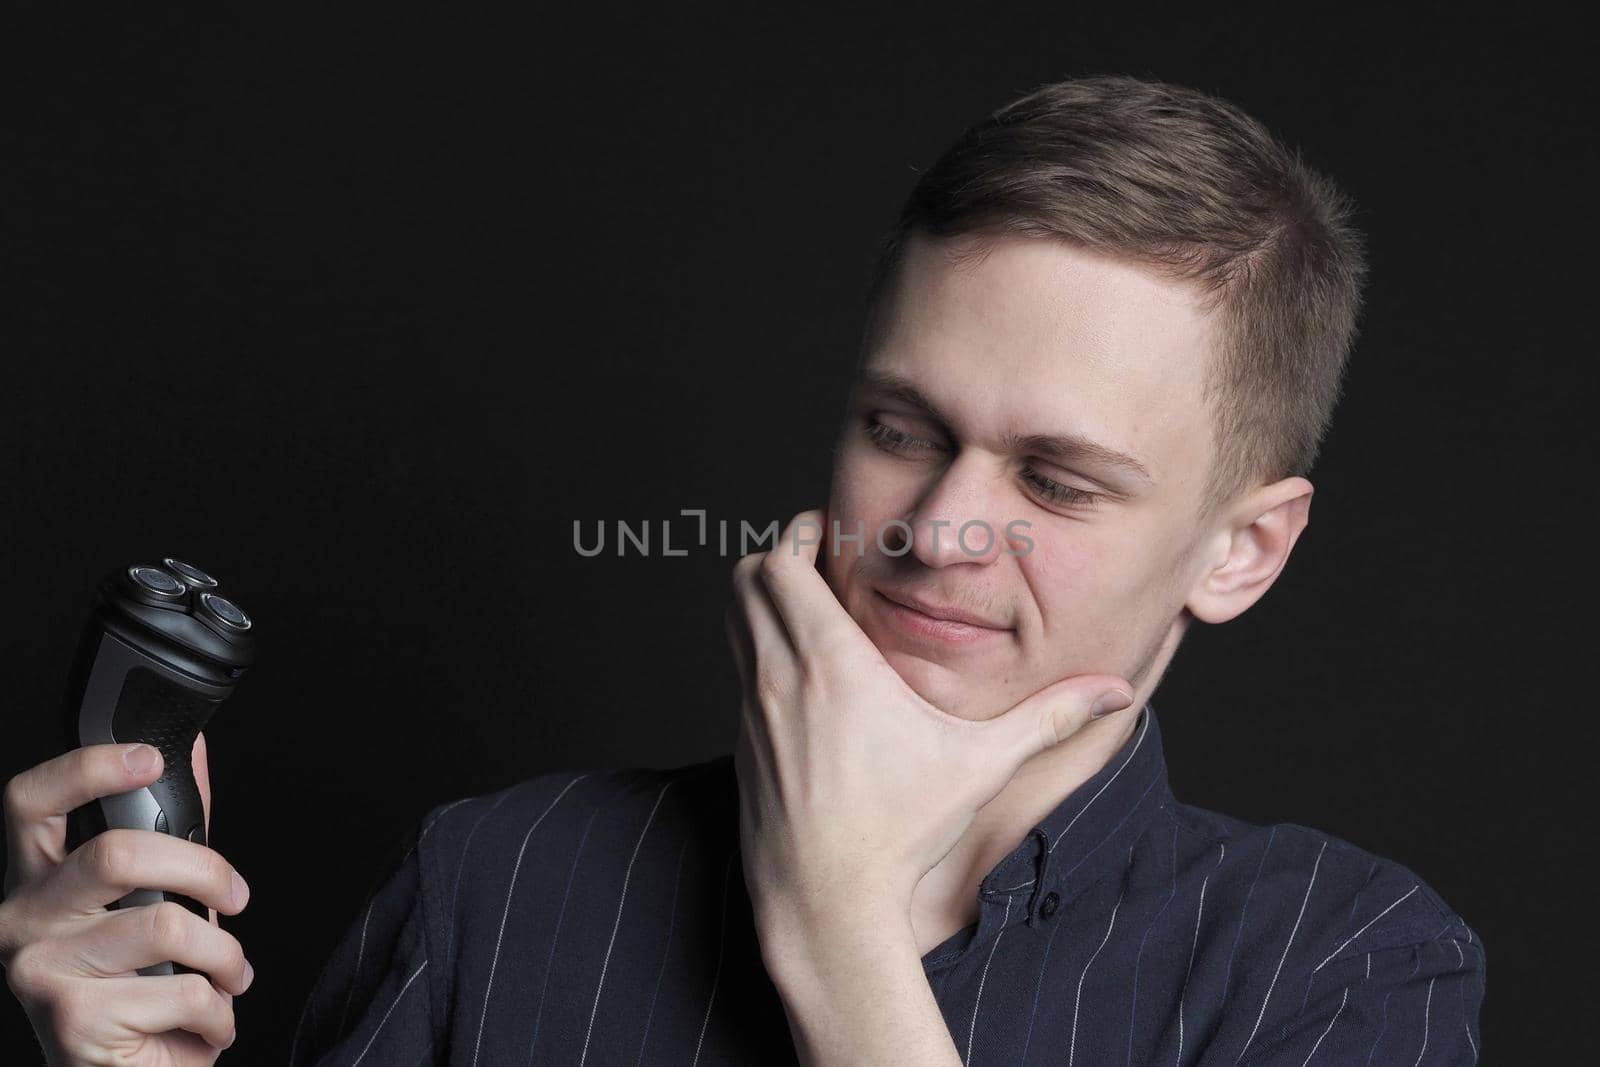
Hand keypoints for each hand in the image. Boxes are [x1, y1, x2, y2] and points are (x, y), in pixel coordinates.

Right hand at [1, 733, 252, 1064]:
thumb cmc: (141, 984)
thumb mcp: (151, 899)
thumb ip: (167, 831)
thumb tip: (193, 752)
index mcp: (37, 880)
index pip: (31, 802)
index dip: (87, 769)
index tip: (148, 757)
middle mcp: (21, 921)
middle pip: (117, 854)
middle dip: (205, 870)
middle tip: (236, 897)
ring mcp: (40, 972)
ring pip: (167, 926)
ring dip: (225, 956)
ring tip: (228, 976)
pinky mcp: (74, 1022)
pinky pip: (183, 992)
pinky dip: (219, 1010)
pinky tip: (206, 1021)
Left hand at [726, 508, 1134, 937]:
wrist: (827, 904)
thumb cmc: (901, 832)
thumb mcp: (982, 766)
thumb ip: (1049, 719)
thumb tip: (1116, 694)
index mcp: (830, 663)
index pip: (783, 562)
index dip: (801, 535)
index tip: (831, 535)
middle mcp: (778, 677)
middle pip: (746, 578)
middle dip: (778, 556)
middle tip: (819, 562)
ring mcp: (751, 711)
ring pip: (732, 621)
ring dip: (760, 601)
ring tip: (810, 610)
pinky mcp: (742, 745)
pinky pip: (736, 671)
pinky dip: (756, 651)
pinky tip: (802, 678)